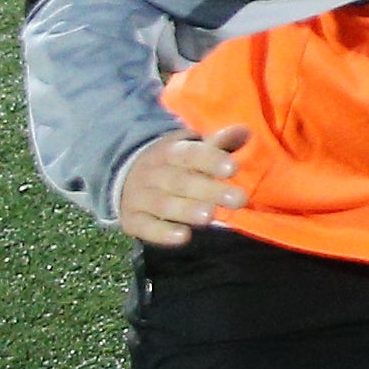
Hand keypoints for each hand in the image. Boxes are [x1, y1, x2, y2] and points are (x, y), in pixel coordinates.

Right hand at [117, 124, 252, 248]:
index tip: (233, 169)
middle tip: (238, 199)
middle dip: (209, 190)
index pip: (190, 154)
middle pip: (181, 181)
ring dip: (186, 210)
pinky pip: (145, 227)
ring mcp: (139, 197)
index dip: (211, 160)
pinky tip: (183, 237)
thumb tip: (245, 131)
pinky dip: (162, 233)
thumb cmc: (173, 164)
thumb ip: (218, 144)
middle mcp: (152, 173)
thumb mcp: (191, 149)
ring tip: (210, 216)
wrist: (123, 176)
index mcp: (169, 152)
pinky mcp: (132, 220)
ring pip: (163, 204)